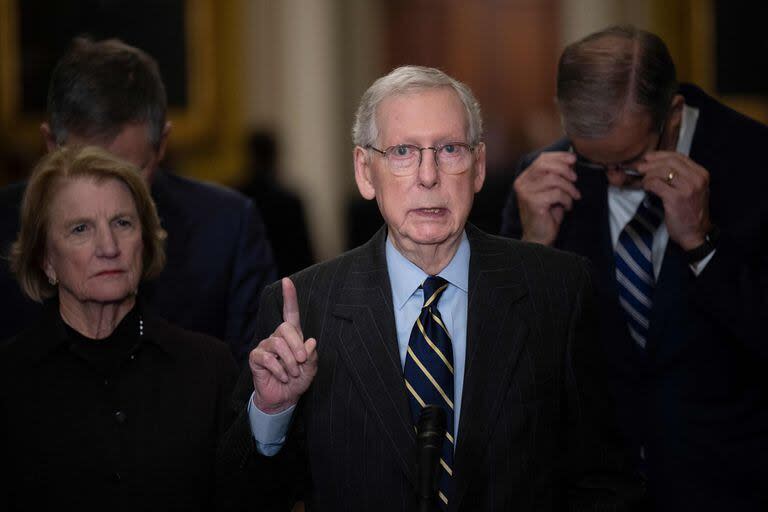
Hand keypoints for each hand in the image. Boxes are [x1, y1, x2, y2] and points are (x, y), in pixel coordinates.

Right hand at [249, 278, 317, 413]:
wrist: (283, 398)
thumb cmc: (297, 380)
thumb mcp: (310, 370)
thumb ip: (312, 356)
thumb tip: (310, 342)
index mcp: (293, 336)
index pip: (290, 313)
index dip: (289, 297)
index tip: (287, 281)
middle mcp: (277, 337)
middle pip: (285, 328)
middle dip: (296, 345)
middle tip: (302, 361)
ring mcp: (265, 346)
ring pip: (277, 344)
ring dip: (289, 361)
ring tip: (292, 373)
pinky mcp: (256, 358)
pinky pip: (268, 358)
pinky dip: (279, 369)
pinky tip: (282, 377)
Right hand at [513, 151, 580, 244]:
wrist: (538, 237)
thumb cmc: (546, 215)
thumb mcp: (551, 191)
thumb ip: (556, 176)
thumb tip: (570, 160)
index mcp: (524, 179)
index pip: (541, 159)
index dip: (559, 157)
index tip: (572, 159)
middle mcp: (522, 184)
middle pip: (545, 165)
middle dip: (564, 169)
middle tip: (574, 179)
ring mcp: (526, 193)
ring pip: (554, 179)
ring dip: (569, 187)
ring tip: (573, 197)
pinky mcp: (534, 203)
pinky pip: (557, 193)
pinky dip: (567, 199)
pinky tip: (567, 207)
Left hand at [638, 151, 711, 249]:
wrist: (695, 233)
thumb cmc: (689, 211)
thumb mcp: (692, 189)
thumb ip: (681, 176)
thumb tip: (657, 164)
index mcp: (701, 174)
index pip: (678, 156)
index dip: (660, 155)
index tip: (648, 158)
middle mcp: (697, 179)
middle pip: (670, 161)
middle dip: (651, 163)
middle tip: (639, 168)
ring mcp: (688, 188)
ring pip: (662, 171)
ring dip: (648, 174)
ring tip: (643, 181)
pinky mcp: (676, 198)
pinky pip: (656, 184)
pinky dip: (647, 184)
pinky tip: (646, 188)